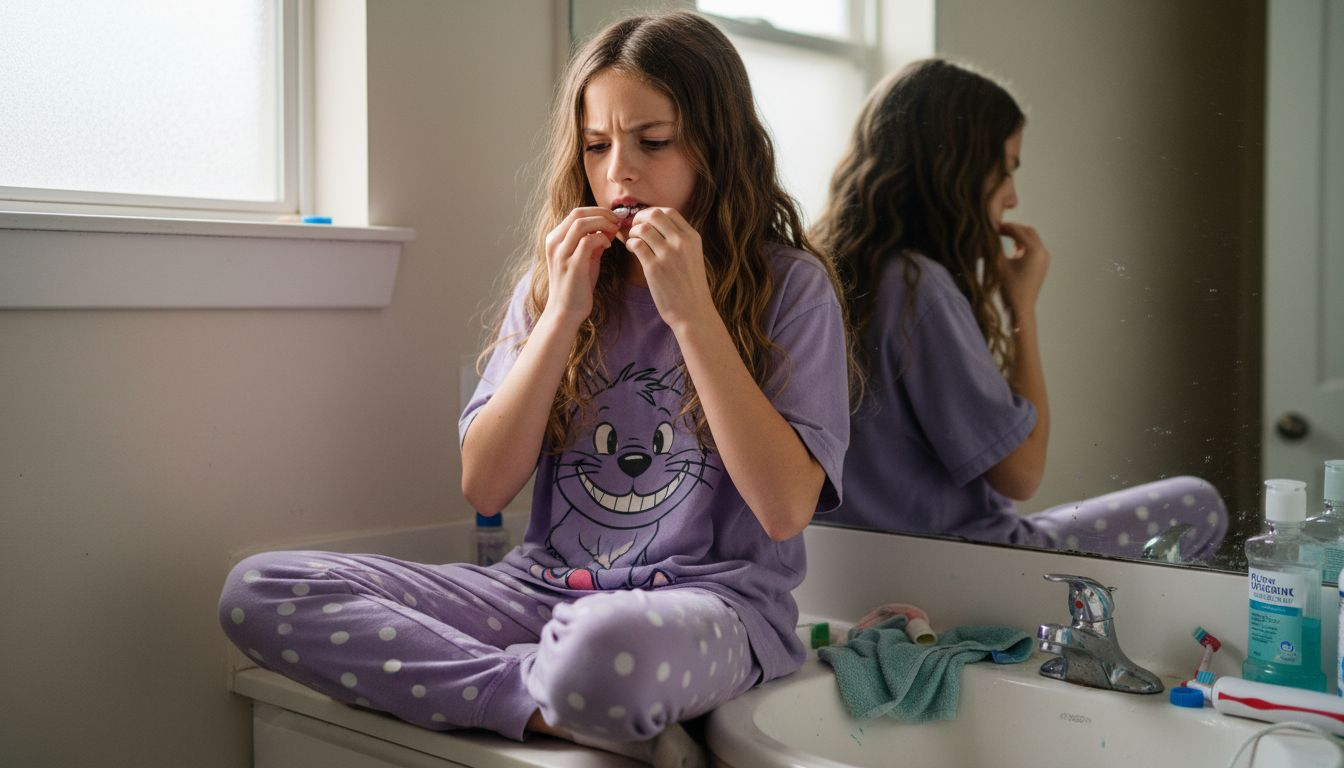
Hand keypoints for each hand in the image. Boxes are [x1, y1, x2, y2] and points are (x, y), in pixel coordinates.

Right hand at [541, 207, 619, 324]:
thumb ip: (593, 242)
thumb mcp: (584, 259)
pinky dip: (601, 239)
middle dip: (602, 213)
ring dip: (603, 223)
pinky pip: (587, 241)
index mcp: (554, 239)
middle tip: (617, 221)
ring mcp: (561, 253)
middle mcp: (554, 243)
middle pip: (577, 213)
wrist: (565, 312)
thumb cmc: (575, 286)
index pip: (576, 213)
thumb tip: (609, 227)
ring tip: (615, 231)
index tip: (613, 218)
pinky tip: (608, 247)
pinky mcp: (571, 265)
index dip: (597, 211)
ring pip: (581, 223)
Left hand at [625, 207, 714, 329]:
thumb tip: (656, 225)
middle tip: (634, 228)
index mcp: (692, 237)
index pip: (669, 212)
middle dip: (640, 218)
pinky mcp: (654, 268)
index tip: (646, 221)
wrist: (693, 312)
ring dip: (633, 232)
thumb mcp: (693, 256)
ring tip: (633, 241)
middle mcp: (681, 242)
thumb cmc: (690, 286)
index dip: (652, 213)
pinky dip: (630, 244)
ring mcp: (668, 254)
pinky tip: (632, 250)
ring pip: (643, 228)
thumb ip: (679, 240)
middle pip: (654, 215)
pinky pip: (636, 244)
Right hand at [997, 221, 1049, 318]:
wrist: (1021, 308)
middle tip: (998, 231)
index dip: (1004, 226)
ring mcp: (1045, 258)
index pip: (1018, 230)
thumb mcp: (999, 264)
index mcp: (1034, 250)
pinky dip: (1023, 245)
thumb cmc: (1009, 288)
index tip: (992, 226)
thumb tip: (987, 234)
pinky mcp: (1043, 265)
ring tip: (1003, 239)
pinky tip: (1012, 250)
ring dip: (1018, 237)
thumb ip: (994, 247)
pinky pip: (1034, 248)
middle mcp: (1043, 251)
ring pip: (1032, 239)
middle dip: (1013, 229)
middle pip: (1028, 231)